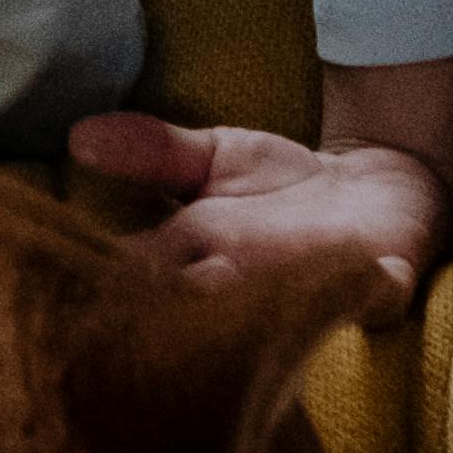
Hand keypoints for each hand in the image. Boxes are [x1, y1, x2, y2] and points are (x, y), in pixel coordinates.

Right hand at [71, 117, 446, 304]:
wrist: (375, 184)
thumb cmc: (284, 182)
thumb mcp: (214, 153)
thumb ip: (152, 149)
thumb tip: (77, 136)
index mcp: (192, 261)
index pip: (135, 280)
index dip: (108, 280)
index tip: (81, 270)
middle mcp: (239, 289)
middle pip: (190, 312)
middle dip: (170, 303)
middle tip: (154, 277)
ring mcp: (301, 293)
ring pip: (264, 315)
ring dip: (250, 300)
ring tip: (230, 263)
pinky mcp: (369, 288)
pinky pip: (366, 296)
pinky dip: (368, 287)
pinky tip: (374, 270)